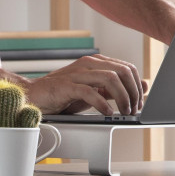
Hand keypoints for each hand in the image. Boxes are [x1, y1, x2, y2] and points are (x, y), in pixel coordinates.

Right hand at [23, 54, 144, 115]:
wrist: (34, 95)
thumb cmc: (62, 95)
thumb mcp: (93, 92)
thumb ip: (113, 89)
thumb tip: (140, 87)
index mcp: (96, 62)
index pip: (126, 68)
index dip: (137, 85)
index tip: (139, 101)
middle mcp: (88, 64)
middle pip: (122, 71)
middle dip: (132, 92)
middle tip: (134, 108)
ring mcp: (77, 73)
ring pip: (110, 79)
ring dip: (122, 97)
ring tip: (123, 111)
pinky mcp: (66, 86)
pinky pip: (90, 92)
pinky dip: (102, 104)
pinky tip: (107, 113)